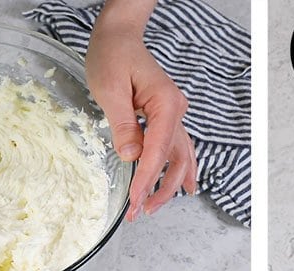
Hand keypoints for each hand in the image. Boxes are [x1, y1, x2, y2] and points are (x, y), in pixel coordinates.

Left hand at [86, 2, 196, 220]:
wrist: (119, 36)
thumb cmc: (112, 55)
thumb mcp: (109, 88)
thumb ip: (122, 124)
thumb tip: (131, 156)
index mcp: (166, 104)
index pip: (157, 152)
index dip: (146, 180)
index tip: (134, 201)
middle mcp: (176, 111)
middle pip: (175, 160)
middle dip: (159, 190)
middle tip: (140, 212)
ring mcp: (174, 115)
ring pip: (180, 157)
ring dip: (170, 185)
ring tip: (154, 208)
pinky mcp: (166, 117)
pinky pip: (178, 148)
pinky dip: (180, 169)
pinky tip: (184, 187)